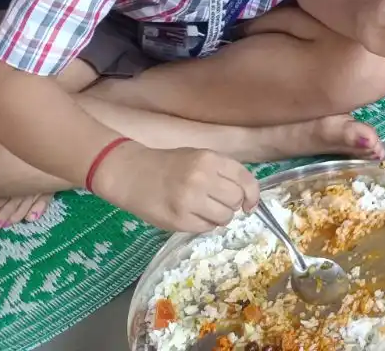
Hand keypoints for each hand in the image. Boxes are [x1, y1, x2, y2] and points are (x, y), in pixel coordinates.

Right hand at [96, 143, 259, 232]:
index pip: (244, 180)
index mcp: (210, 159)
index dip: (252, 194)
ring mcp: (189, 201)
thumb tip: (246, 197)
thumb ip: (222, 172)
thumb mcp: (199, 157)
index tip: (250, 204)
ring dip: (220, 217)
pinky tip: (193, 216)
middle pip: (236, 200)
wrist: (131, 173)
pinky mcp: (178, 221)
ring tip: (205, 210)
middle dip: (232, 205)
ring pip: (224, 217)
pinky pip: (205, 228)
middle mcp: (202, 179)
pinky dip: (204, 225)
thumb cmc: (169, 164)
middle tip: (218, 203)